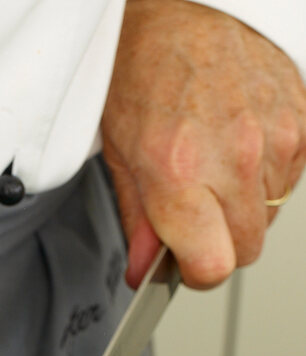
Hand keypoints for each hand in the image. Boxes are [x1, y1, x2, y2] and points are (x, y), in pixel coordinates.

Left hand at [101, 0, 305, 287]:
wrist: (186, 6)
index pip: (213, 267)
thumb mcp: (122, 155)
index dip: (198, 273)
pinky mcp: (301, 121)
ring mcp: (274, 138)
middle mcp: (233, 158)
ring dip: (244, 207)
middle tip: (196, 212)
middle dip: (219, 243)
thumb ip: (139, 222)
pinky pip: (291, 179)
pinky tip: (240, 145)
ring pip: (269, 216)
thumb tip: (146, 272)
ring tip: (215, 166)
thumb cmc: (146, 72)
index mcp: (179, 172)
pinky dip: (267, 174)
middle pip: (245, 250)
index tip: (187, 264)